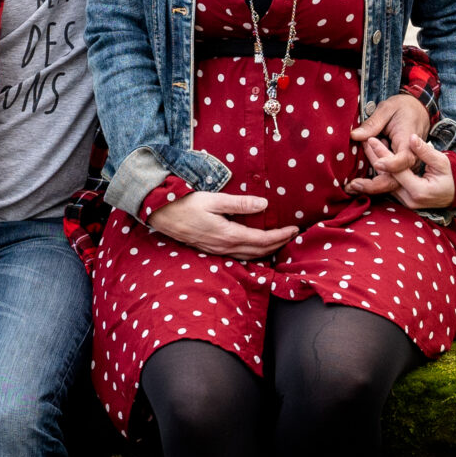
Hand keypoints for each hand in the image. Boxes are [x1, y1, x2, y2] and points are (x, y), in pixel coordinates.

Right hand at [147, 190, 299, 257]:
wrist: (161, 215)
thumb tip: (264, 205)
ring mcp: (217, 250)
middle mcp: (225, 247)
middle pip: (259, 251)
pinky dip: (253, 253)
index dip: (280, 236)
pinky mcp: (212, 249)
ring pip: (249, 256)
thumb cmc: (186, 204)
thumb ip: (239, 204)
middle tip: (292, 236)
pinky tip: (256, 247)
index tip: (294, 229)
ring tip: (280, 243)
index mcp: (228, 234)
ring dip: (267, 251)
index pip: (262, 240)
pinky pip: (239, 256)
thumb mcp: (213, 200)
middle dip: (278, 245)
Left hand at [346, 94, 431, 194]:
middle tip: (353, 185)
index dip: (391, 165)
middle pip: (396, 179)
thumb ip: (373, 123)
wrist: (418, 110)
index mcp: (410, 143)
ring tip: (350, 186)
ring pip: (390, 181)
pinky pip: (388, 177)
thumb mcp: (387, 109)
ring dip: (370, 185)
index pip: (404, 159)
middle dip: (374, 185)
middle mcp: (411, 158)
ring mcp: (406, 165)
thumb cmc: (403, 107)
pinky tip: (356, 183)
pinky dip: (372, 180)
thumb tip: (354, 136)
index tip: (377, 164)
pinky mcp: (399, 168)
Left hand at [373, 124, 455, 210]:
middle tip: (364, 143)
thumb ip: (425, 151)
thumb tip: (412, 138)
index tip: (372, 140)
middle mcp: (410, 199)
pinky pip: (389, 185)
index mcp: (419, 190)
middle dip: (374, 159)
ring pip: (385, 182)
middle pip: (386, 178)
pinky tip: (374, 159)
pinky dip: (382, 172)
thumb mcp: (441, 161)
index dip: (383, 155)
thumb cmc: (450, 175)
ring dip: (375, 165)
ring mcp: (406, 202)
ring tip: (366, 148)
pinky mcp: (404, 200)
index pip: (396, 170)